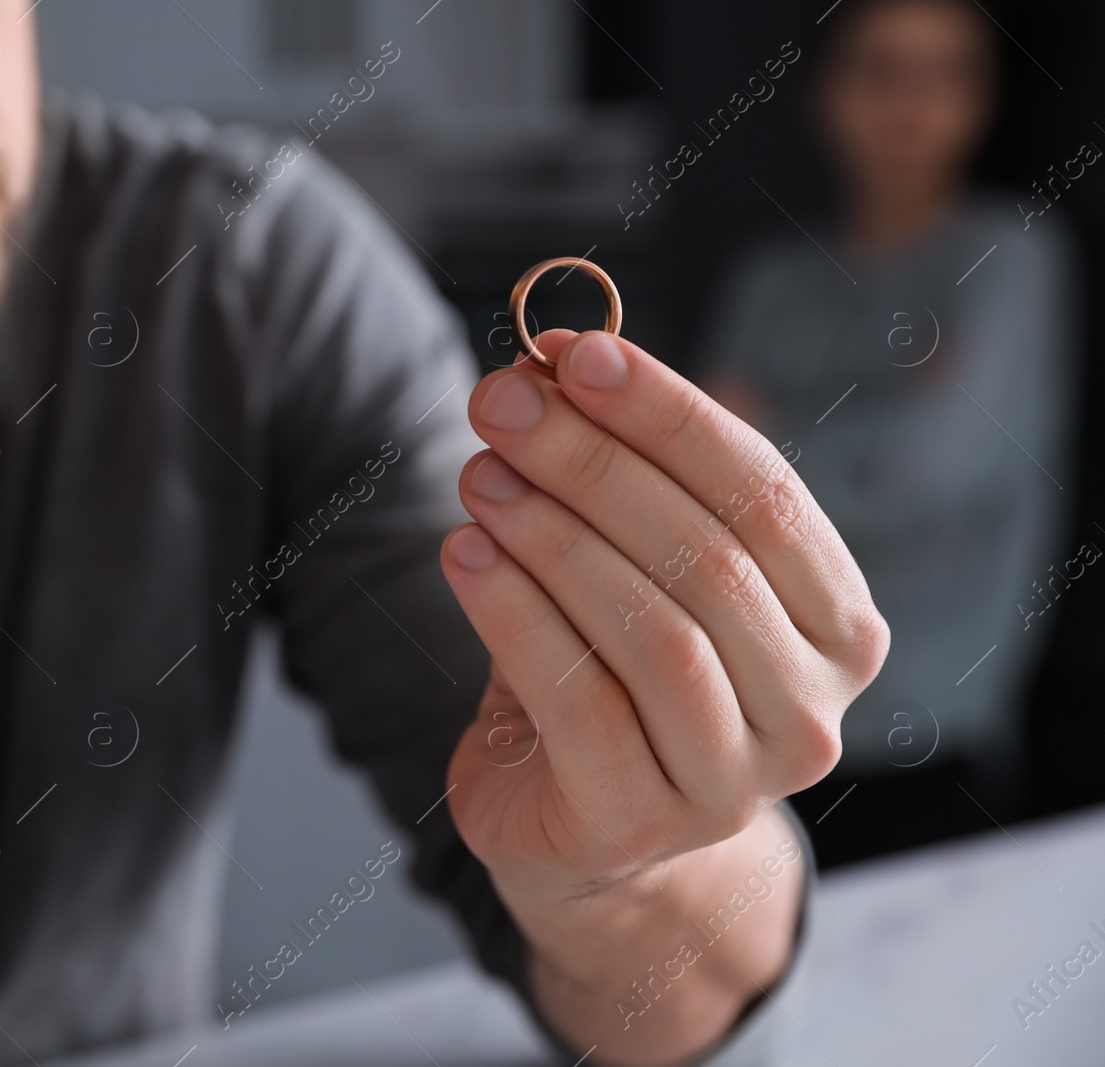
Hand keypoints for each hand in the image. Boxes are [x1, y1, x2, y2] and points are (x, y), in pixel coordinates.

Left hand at [438, 329, 887, 1059]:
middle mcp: (809, 711)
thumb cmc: (612, 672)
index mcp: (837, 626)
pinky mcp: (637, 824)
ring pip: (654, 630)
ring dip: (553, 536)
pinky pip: (579, 700)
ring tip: (479, 476)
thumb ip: (624, 477)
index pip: (765, 493)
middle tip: (502, 404)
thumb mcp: (636, 567)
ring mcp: (732, 783)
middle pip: (707, 555)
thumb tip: (555, 364)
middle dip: (593, 463)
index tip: (572, 352)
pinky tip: (465, 553)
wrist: (572, 819)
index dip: (667, 413)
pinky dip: (514, 614)